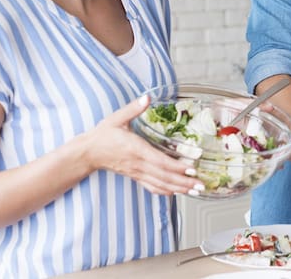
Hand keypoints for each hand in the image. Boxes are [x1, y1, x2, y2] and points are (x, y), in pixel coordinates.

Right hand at [84, 95, 203, 195]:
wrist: (88, 152)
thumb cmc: (103, 135)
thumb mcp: (117, 118)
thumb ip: (133, 108)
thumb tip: (147, 97)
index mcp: (136, 149)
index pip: (160, 161)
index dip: (177, 167)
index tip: (192, 169)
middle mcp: (138, 164)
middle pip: (164, 176)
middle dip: (184, 182)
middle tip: (201, 185)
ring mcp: (137, 172)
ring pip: (160, 184)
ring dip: (179, 189)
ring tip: (195, 191)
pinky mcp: (135, 176)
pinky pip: (152, 187)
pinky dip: (166, 191)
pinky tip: (177, 192)